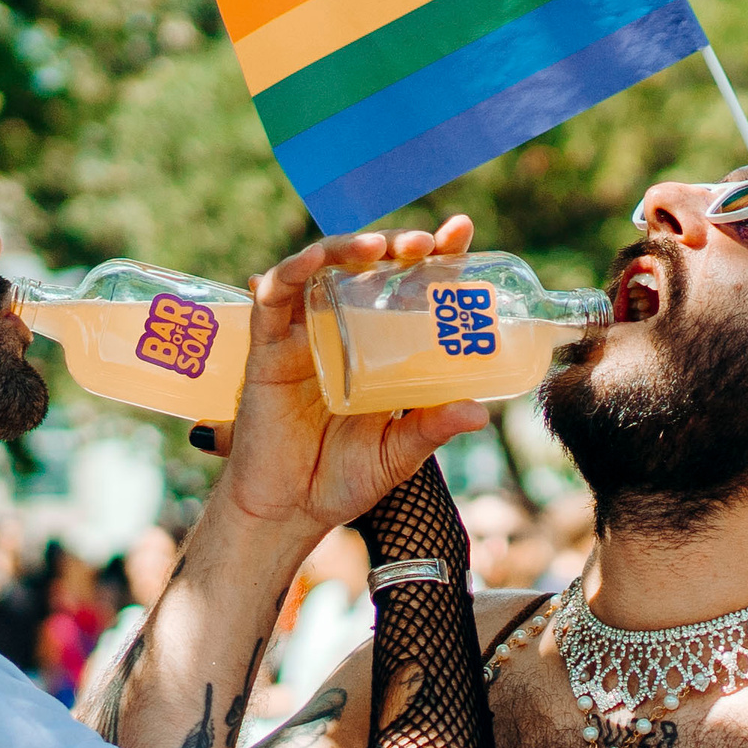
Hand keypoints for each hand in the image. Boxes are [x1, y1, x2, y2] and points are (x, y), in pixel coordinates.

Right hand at [206, 214, 489, 545]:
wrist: (288, 513)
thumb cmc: (343, 481)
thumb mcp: (399, 453)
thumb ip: (432, 427)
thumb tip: (481, 411)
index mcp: (379, 349)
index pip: (409, 288)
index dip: (434, 258)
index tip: (462, 235)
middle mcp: (341, 332)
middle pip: (368, 269)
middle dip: (397, 245)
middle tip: (428, 242)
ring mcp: (302, 336)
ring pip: (322, 270)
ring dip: (348, 248)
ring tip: (381, 248)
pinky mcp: (266, 350)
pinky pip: (274, 299)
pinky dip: (291, 272)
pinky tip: (315, 260)